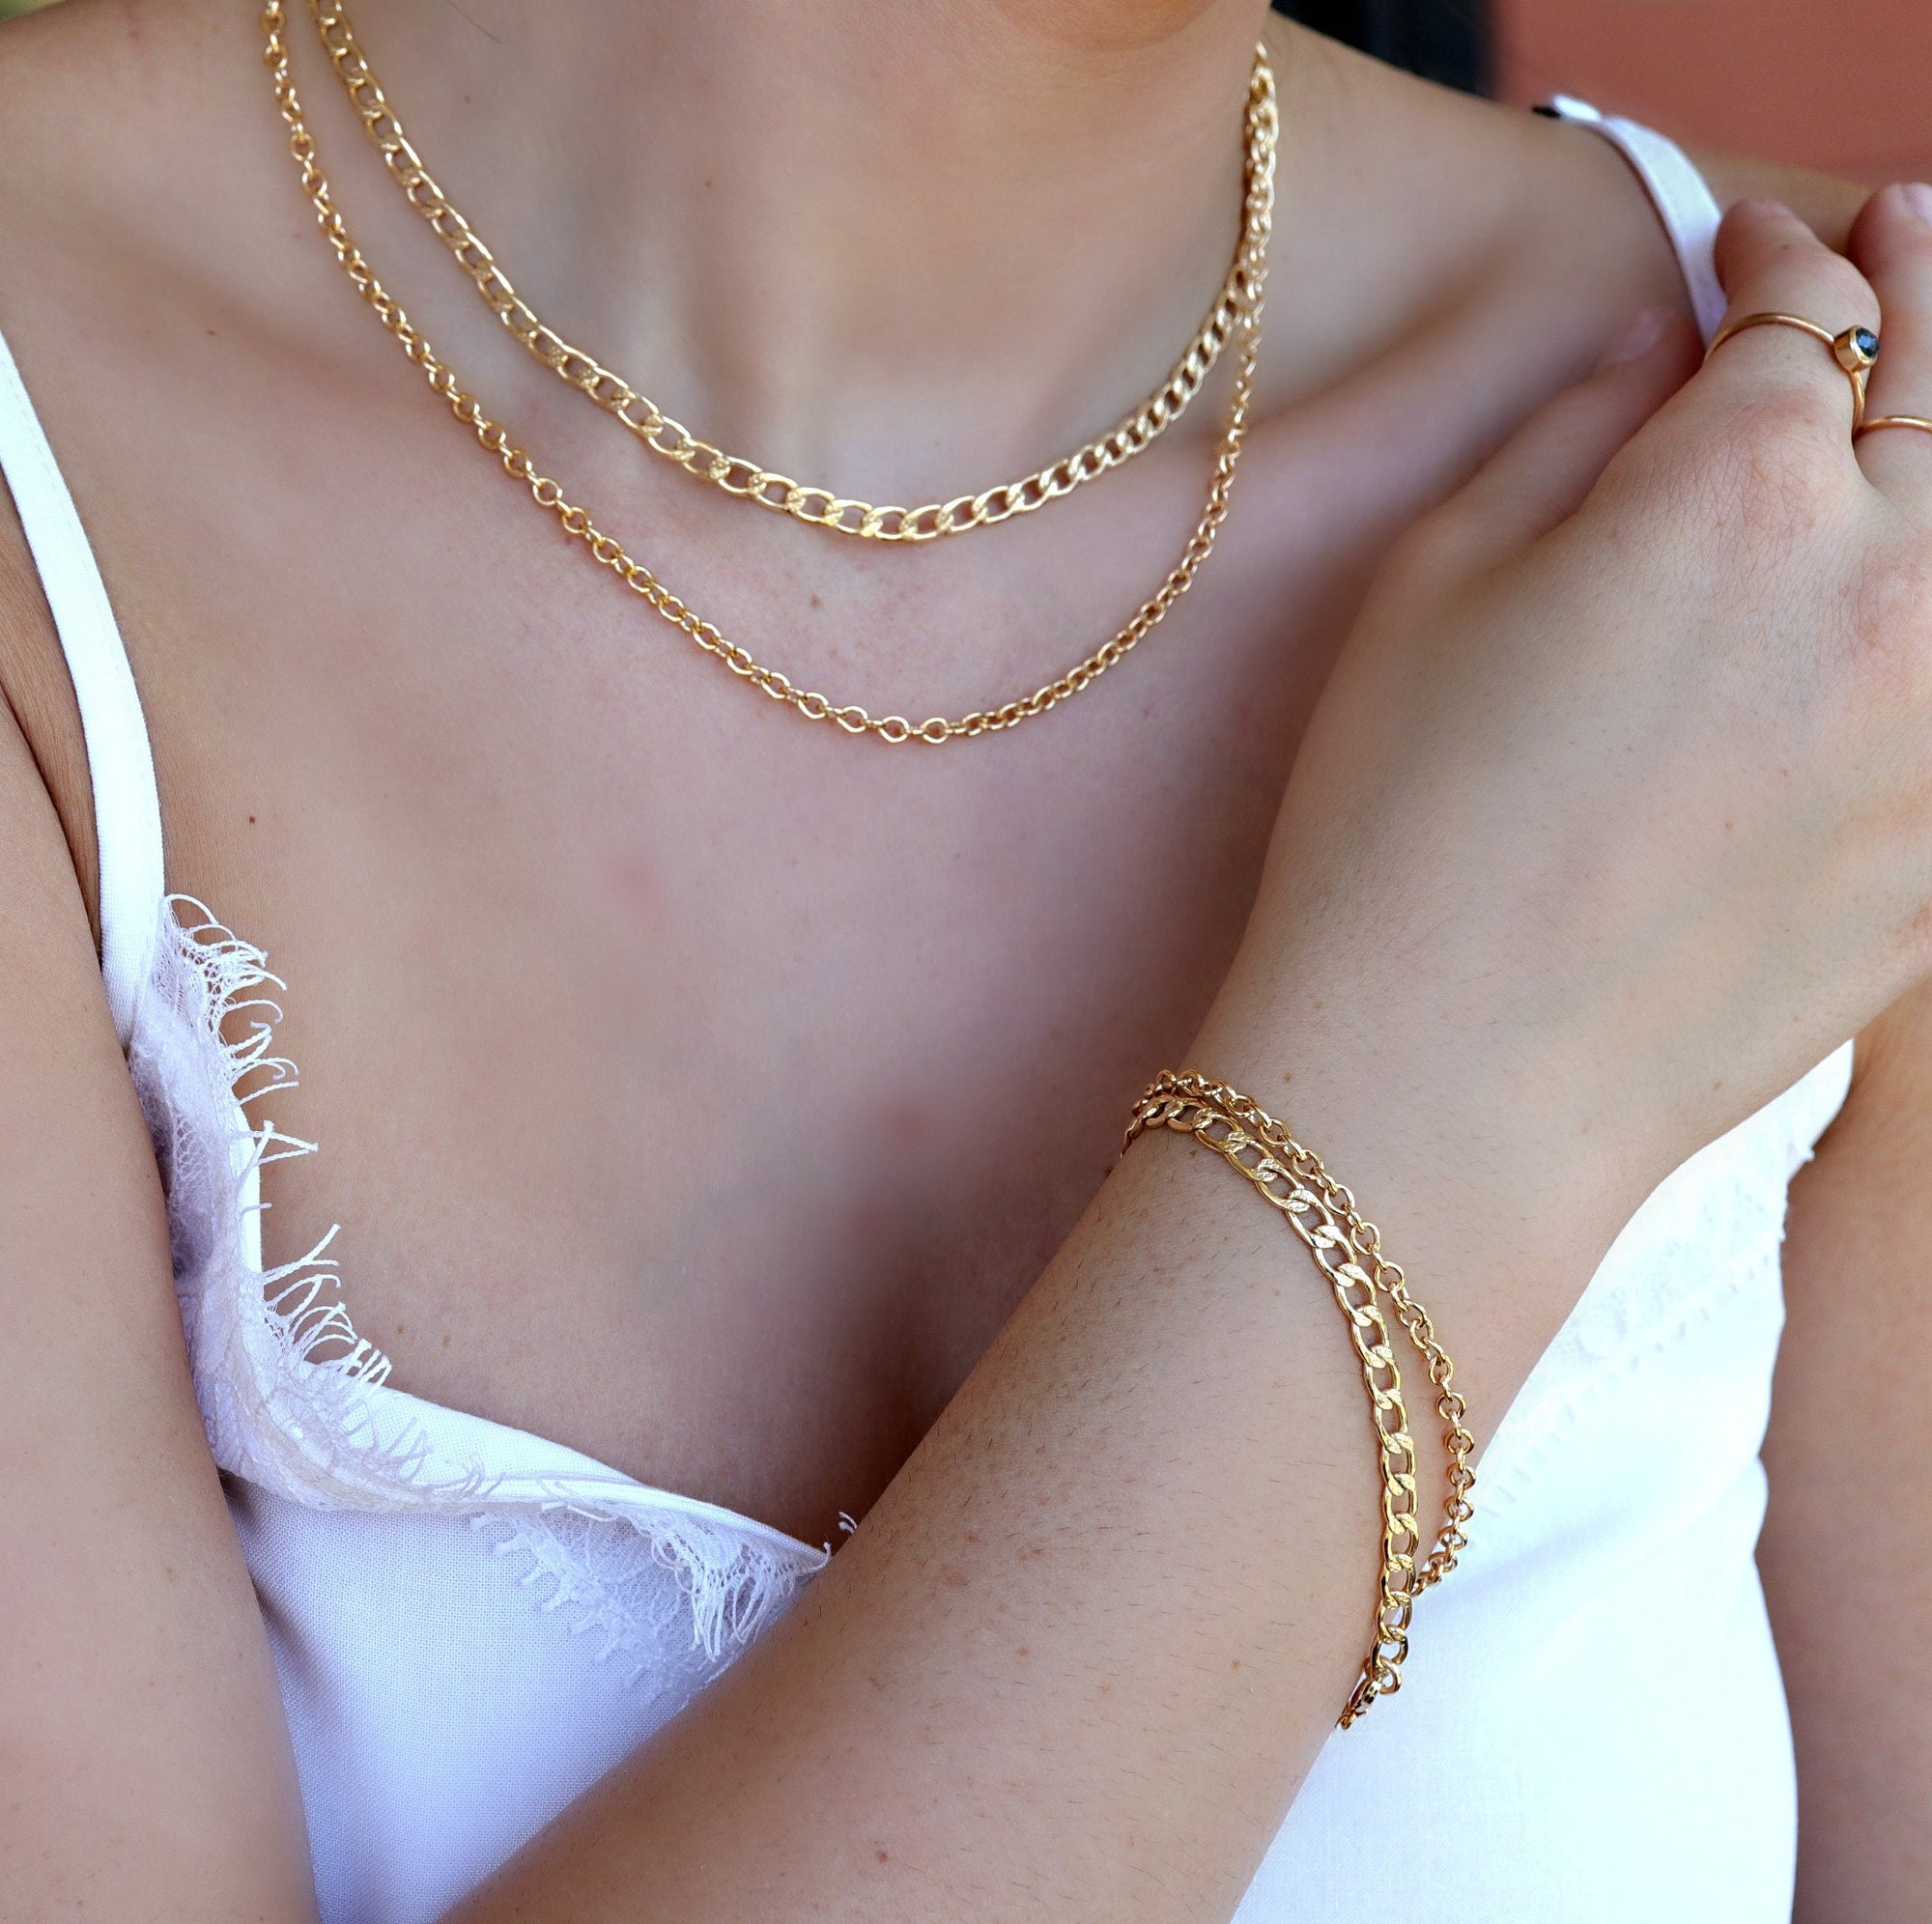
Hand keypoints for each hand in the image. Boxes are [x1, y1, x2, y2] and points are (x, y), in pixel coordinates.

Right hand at [1203, 189, 1931, 1274]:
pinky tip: (1896, 617)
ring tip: (1921, 413)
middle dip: (1920, 283)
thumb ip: (1572, 438)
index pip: (1803, 309)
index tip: (1746, 244)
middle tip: (1898, 236)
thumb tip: (1659, 360)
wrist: (1449, 1076)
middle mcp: (1888, 592)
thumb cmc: (1399, 826)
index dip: (1776, 255)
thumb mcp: (1432, 586)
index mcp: (1738, 492)